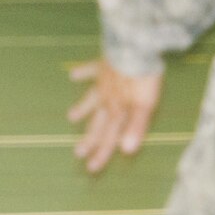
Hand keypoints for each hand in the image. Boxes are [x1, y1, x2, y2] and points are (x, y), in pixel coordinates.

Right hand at [67, 59, 161, 174]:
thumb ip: (135, 127)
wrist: (133, 46)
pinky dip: (82, 73)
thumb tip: (126, 151)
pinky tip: (72, 74)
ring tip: (71, 117)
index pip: (109, 137)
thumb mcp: (144, 104)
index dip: (102, 153)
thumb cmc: (142, 76)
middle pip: (97, 123)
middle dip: (89, 138)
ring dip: (82, 108)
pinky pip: (90, 70)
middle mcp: (107, 99)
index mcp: (117, 110)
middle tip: (77, 153)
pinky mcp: (103, 65)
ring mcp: (103, 82)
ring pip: (90, 98)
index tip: (92, 168)